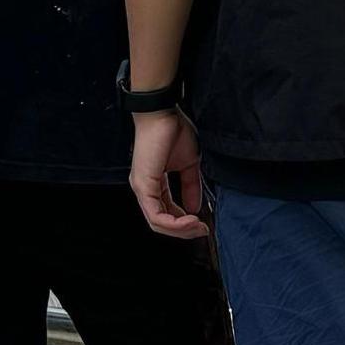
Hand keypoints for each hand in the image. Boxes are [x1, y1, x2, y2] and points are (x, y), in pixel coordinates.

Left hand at [130, 108, 210, 238]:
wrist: (162, 113)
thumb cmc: (172, 131)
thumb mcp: (188, 165)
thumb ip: (190, 186)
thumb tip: (195, 208)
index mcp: (153, 185)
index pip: (166, 214)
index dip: (184, 223)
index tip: (202, 224)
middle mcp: (144, 190)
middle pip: (160, 224)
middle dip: (184, 231)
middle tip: (202, 230)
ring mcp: (141, 189)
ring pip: (157, 223)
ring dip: (180, 229)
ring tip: (198, 225)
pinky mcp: (143, 187)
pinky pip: (156, 215)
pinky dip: (174, 222)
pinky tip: (190, 219)